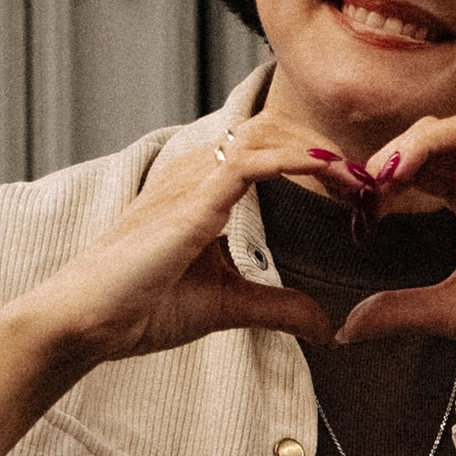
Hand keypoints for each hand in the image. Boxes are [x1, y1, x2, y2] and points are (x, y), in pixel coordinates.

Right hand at [18, 108, 346, 369]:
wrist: (85, 322)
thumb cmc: (138, 308)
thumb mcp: (226, 304)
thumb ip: (276, 306)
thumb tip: (326, 324)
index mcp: (199, 190)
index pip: (265, 148)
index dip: (314, 159)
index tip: (356, 191)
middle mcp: (194, 174)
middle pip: (272, 130)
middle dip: (324, 150)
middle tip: (370, 184)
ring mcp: (190, 183)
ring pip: (265, 135)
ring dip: (319, 152)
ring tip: (359, 180)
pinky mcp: (190, 202)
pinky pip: (251, 161)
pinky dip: (297, 161)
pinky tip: (329, 173)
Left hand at [332, 113, 455, 385]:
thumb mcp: (449, 312)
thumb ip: (400, 311)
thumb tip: (345, 329)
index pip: (420, 165)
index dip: (385, 169)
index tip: (356, 196)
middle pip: (440, 132)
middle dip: (399, 146)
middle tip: (370, 179)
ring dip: (431, 138)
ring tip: (402, 171)